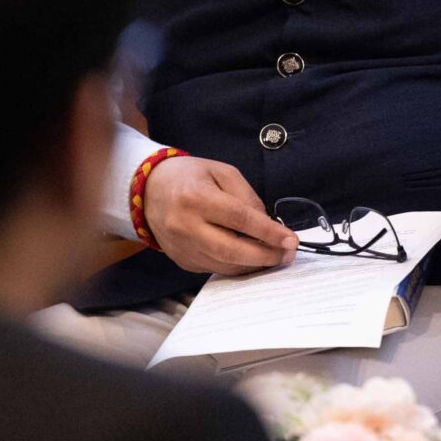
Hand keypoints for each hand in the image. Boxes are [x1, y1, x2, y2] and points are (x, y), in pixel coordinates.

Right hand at [142, 155, 300, 274]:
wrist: (149, 190)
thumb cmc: (191, 176)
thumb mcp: (222, 172)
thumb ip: (247, 197)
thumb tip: (268, 225)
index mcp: (196, 197)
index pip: (239, 219)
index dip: (268, 232)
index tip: (291, 240)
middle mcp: (185, 226)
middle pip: (232, 250)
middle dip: (266, 256)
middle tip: (288, 255)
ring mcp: (181, 247)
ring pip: (224, 265)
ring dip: (254, 265)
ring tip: (276, 258)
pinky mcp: (181, 261)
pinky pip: (215, 268)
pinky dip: (238, 267)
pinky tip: (253, 260)